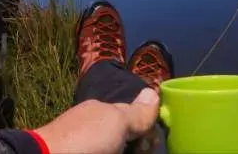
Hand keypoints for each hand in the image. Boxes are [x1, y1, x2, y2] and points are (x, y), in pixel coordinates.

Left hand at [34, 88, 159, 153]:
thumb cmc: (84, 140)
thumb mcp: (115, 121)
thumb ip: (136, 112)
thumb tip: (154, 91)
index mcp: (102, 114)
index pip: (134, 117)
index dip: (148, 129)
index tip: (151, 141)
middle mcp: (98, 131)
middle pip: (130, 137)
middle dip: (141, 146)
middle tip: (139, 152)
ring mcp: (93, 147)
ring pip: (120, 149)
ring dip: (130, 152)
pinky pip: (108, 153)